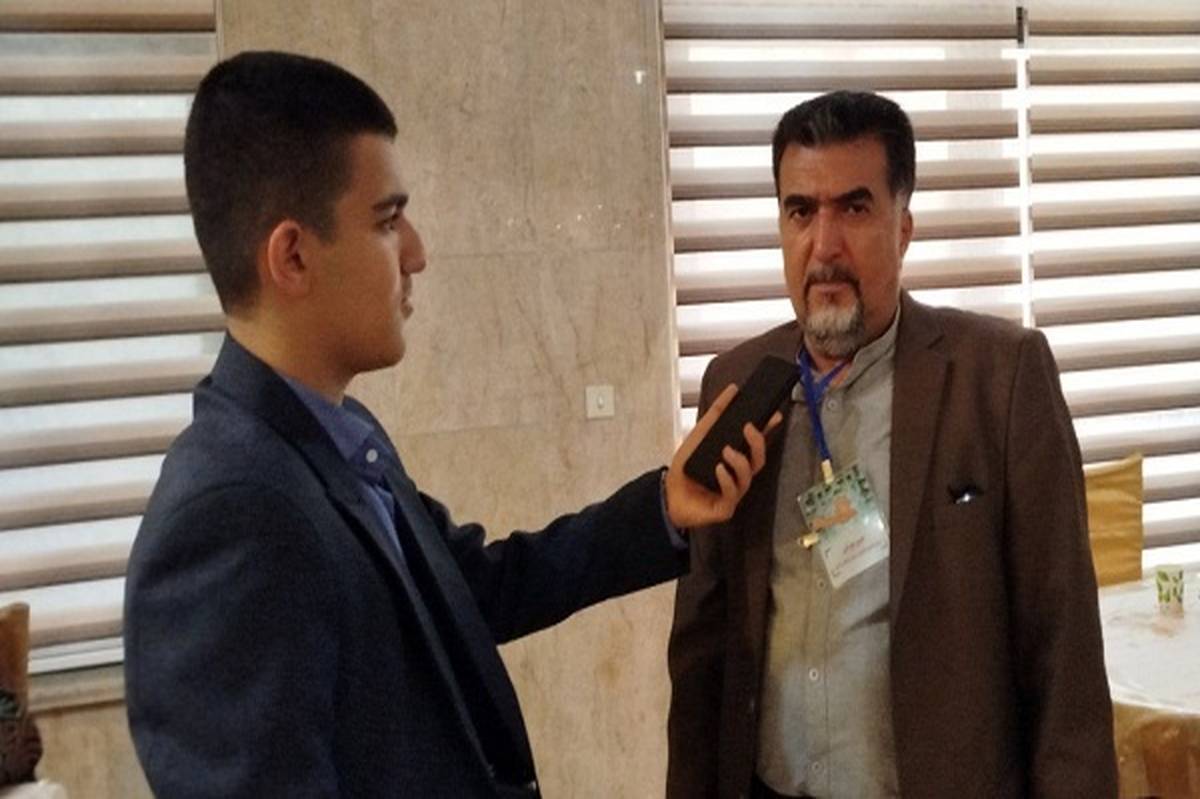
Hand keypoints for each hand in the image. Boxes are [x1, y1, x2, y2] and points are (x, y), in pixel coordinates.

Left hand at [664, 384, 782, 528]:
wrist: (667, 494)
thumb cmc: (686, 467)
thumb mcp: (699, 435)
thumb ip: (716, 413)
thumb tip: (731, 390)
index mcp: (735, 458)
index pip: (756, 443)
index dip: (767, 429)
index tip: (774, 415)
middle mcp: (738, 475)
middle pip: (758, 459)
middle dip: (757, 443)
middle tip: (748, 428)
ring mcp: (734, 492)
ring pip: (748, 476)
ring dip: (739, 461)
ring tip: (726, 451)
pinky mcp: (725, 508)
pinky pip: (732, 494)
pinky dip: (727, 479)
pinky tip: (719, 470)